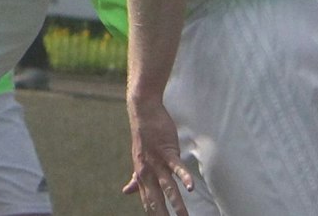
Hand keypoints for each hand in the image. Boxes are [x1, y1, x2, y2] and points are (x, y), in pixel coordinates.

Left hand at [123, 95, 193, 213]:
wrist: (142, 112)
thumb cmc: (144, 137)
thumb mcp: (139, 160)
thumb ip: (135, 178)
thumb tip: (126, 192)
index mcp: (141, 175)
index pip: (147, 201)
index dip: (153, 213)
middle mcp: (147, 172)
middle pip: (156, 199)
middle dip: (162, 214)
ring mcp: (156, 162)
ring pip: (168, 187)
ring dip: (177, 203)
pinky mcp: (166, 151)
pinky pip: (177, 167)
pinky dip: (184, 177)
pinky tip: (191, 188)